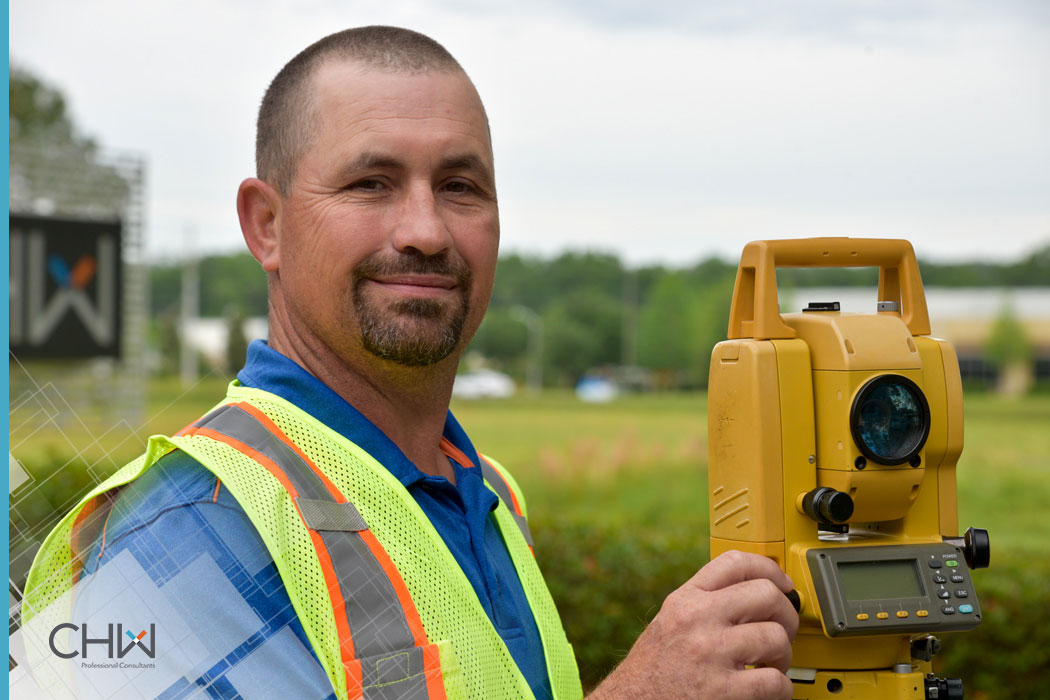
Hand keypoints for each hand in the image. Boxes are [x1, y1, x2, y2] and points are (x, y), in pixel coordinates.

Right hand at [587, 550, 798, 699]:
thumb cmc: (650, 673)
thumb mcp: (669, 624)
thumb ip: (702, 605)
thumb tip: (747, 594)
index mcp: (685, 600)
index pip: (735, 563)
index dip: (770, 569)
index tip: (784, 583)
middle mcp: (697, 619)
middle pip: (766, 595)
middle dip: (786, 615)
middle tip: (782, 631)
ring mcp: (710, 654)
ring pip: (776, 637)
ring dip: (784, 656)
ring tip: (771, 665)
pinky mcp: (723, 691)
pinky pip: (775, 682)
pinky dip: (781, 689)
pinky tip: (768, 691)